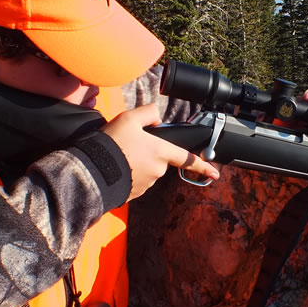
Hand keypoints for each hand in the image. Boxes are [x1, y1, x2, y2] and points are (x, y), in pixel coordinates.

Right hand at [102, 104, 219, 200]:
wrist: (92, 171)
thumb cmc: (111, 143)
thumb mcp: (129, 118)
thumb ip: (148, 113)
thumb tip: (157, 117)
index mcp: (161, 152)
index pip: (187, 158)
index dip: (203, 166)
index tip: (215, 174)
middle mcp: (157, 170)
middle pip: (159, 159)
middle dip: (148, 152)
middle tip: (127, 145)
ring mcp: (146, 184)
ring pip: (147, 169)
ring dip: (137, 163)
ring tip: (118, 156)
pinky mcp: (134, 193)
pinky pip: (135, 181)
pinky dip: (128, 174)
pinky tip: (115, 168)